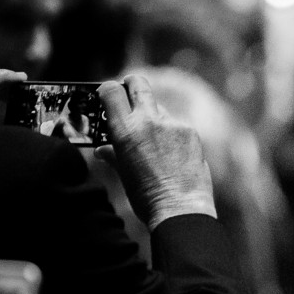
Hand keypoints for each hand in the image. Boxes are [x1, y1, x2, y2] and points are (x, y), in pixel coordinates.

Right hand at [96, 74, 216, 226]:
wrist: (180, 209)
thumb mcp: (123, 175)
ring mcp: (172, 124)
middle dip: (132, 85)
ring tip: (156, 146)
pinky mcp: (191, 132)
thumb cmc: (147, 197)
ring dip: (154, 120)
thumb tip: (102, 149)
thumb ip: (112, 155)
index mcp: (125, 130)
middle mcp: (148, 120)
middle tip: (130, 92)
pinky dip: (172, 135)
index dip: (108, 90)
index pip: (111, 90)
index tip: (108, 95)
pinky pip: (177, 126)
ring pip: (159, 110)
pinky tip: (174, 156)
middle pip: (139, 84)